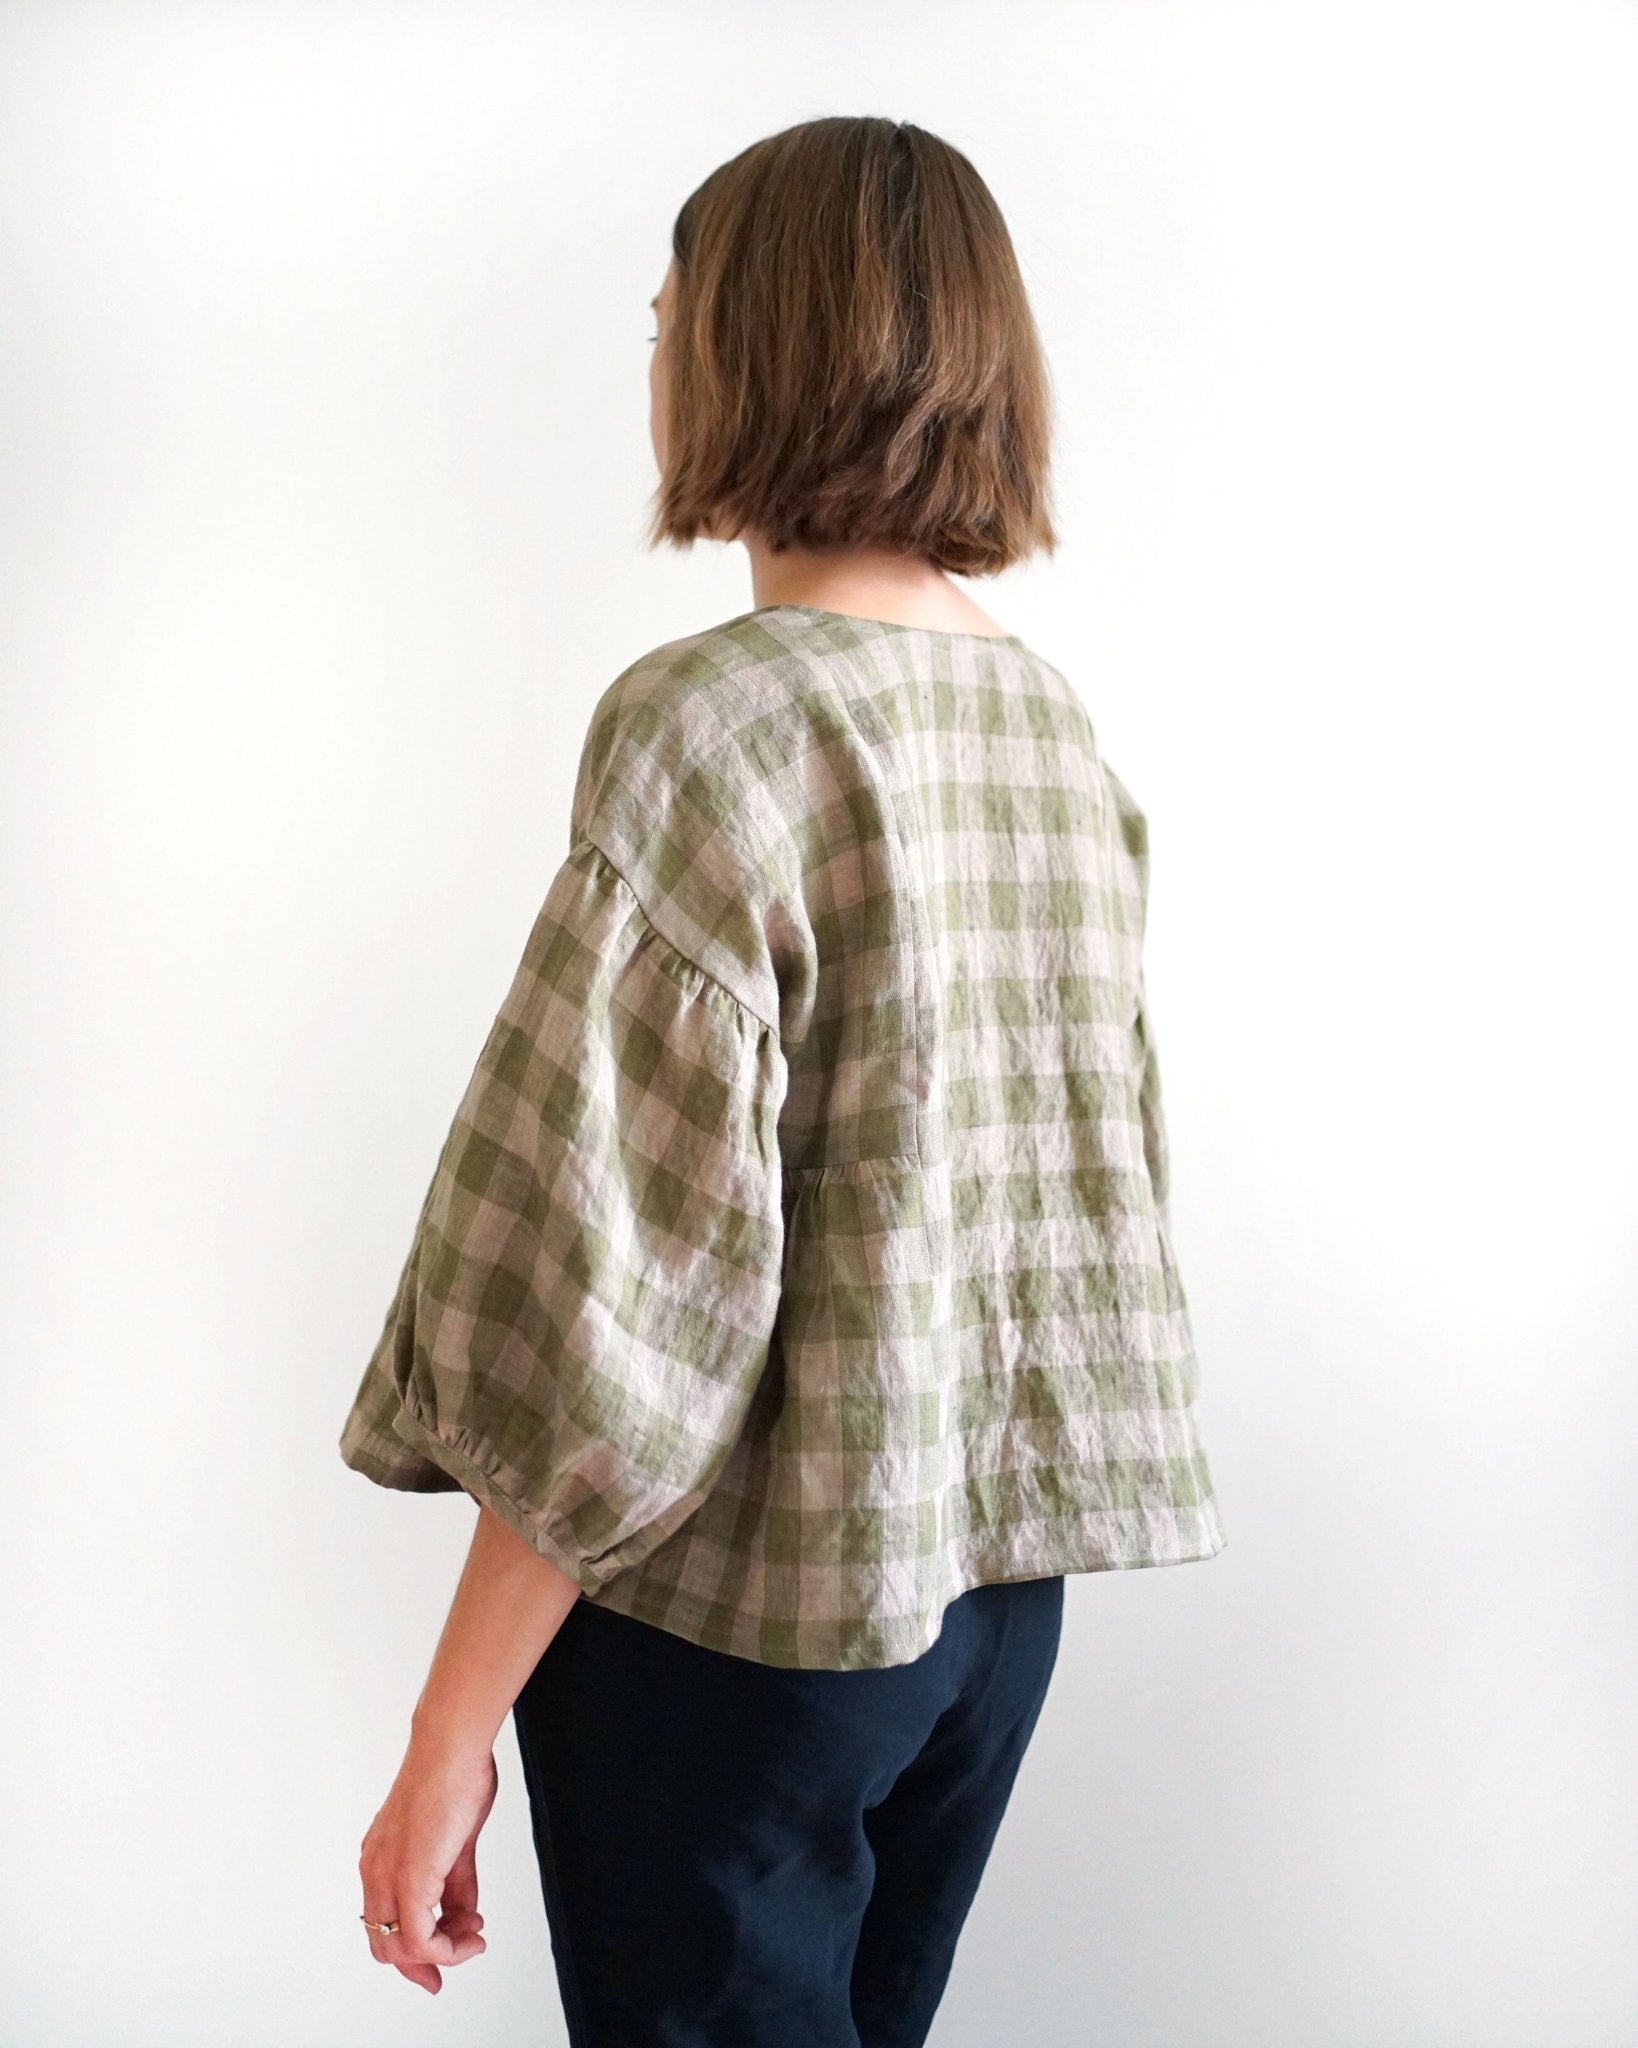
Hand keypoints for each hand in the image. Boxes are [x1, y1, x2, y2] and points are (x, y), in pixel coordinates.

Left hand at [357, 1736, 498, 1993]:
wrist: (451, 1748)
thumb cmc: (453, 1778)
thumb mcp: (455, 1842)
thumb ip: (455, 1881)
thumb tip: (465, 1914)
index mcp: (380, 1860)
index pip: (384, 1924)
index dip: (412, 1951)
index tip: (445, 1957)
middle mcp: (375, 1872)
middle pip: (385, 1946)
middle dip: (425, 1964)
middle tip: (461, 1957)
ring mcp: (387, 1876)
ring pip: (400, 1949)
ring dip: (444, 1953)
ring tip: (475, 1936)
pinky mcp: (409, 1879)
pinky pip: (418, 1939)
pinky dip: (446, 1948)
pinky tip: (472, 1933)